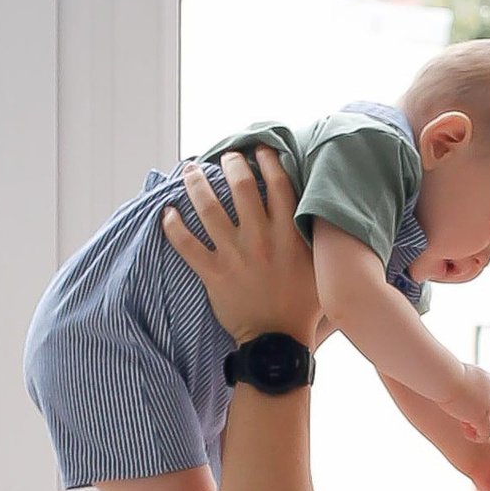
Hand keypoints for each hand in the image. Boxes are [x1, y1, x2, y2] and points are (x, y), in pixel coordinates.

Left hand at [158, 142, 320, 350]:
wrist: (279, 341)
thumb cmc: (305, 306)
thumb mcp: (321, 267)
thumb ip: (317, 236)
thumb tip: (318, 210)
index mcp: (288, 234)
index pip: (278, 184)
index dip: (267, 160)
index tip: (258, 149)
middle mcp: (261, 239)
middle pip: (241, 186)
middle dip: (231, 163)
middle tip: (224, 156)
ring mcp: (235, 255)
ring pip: (209, 208)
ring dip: (197, 184)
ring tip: (190, 169)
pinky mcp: (214, 274)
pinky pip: (187, 245)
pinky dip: (173, 226)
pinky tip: (167, 212)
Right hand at [441, 361, 489, 440]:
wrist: (445, 377)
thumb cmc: (446, 373)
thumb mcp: (461, 373)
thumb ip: (465, 380)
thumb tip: (454, 379)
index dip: (484, 405)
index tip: (469, 406)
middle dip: (483, 418)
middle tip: (465, 419)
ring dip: (481, 428)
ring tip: (465, 427)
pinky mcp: (482, 418)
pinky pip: (485, 434)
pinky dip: (477, 437)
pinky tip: (465, 433)